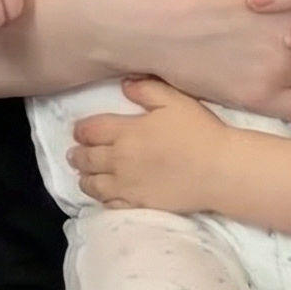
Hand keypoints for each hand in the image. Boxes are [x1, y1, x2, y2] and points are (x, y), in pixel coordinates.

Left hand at [71, 79, 224, 213]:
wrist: (217, 169)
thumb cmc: (198, 131)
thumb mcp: (174, 100)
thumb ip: (146, 90)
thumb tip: (124, 85)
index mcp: (127, 131)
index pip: (92, 130)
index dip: (81, 130)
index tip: (77, 131)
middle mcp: (120, 159)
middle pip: (88, 158)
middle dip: (78, 155)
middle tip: (73, 154)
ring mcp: (127, 185)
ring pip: (95, 184)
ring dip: (85, 178)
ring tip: (82, 176)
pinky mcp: (138, 203)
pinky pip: (111, 204)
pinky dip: (102, 199)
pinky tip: (103, 196)